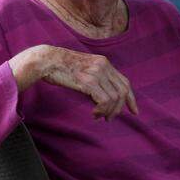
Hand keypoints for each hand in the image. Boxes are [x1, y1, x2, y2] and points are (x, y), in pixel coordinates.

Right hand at [9, 44, 137, 120]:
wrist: (46, 60)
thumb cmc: (59, 67)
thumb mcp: (82, 70)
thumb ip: (95, 80)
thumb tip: (102, 100)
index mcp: (103, 62)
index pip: (125, 82)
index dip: (130, 99)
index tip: (134, 111)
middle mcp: (103, 66)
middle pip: (122, 91)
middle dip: (118, 108)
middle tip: (109, 118)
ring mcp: (97, 73)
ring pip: (114, 98)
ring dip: (108, 112)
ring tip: (99, 116)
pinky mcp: (88, 81)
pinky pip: (105, 100)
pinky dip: (102, 110)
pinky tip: (94, 113)